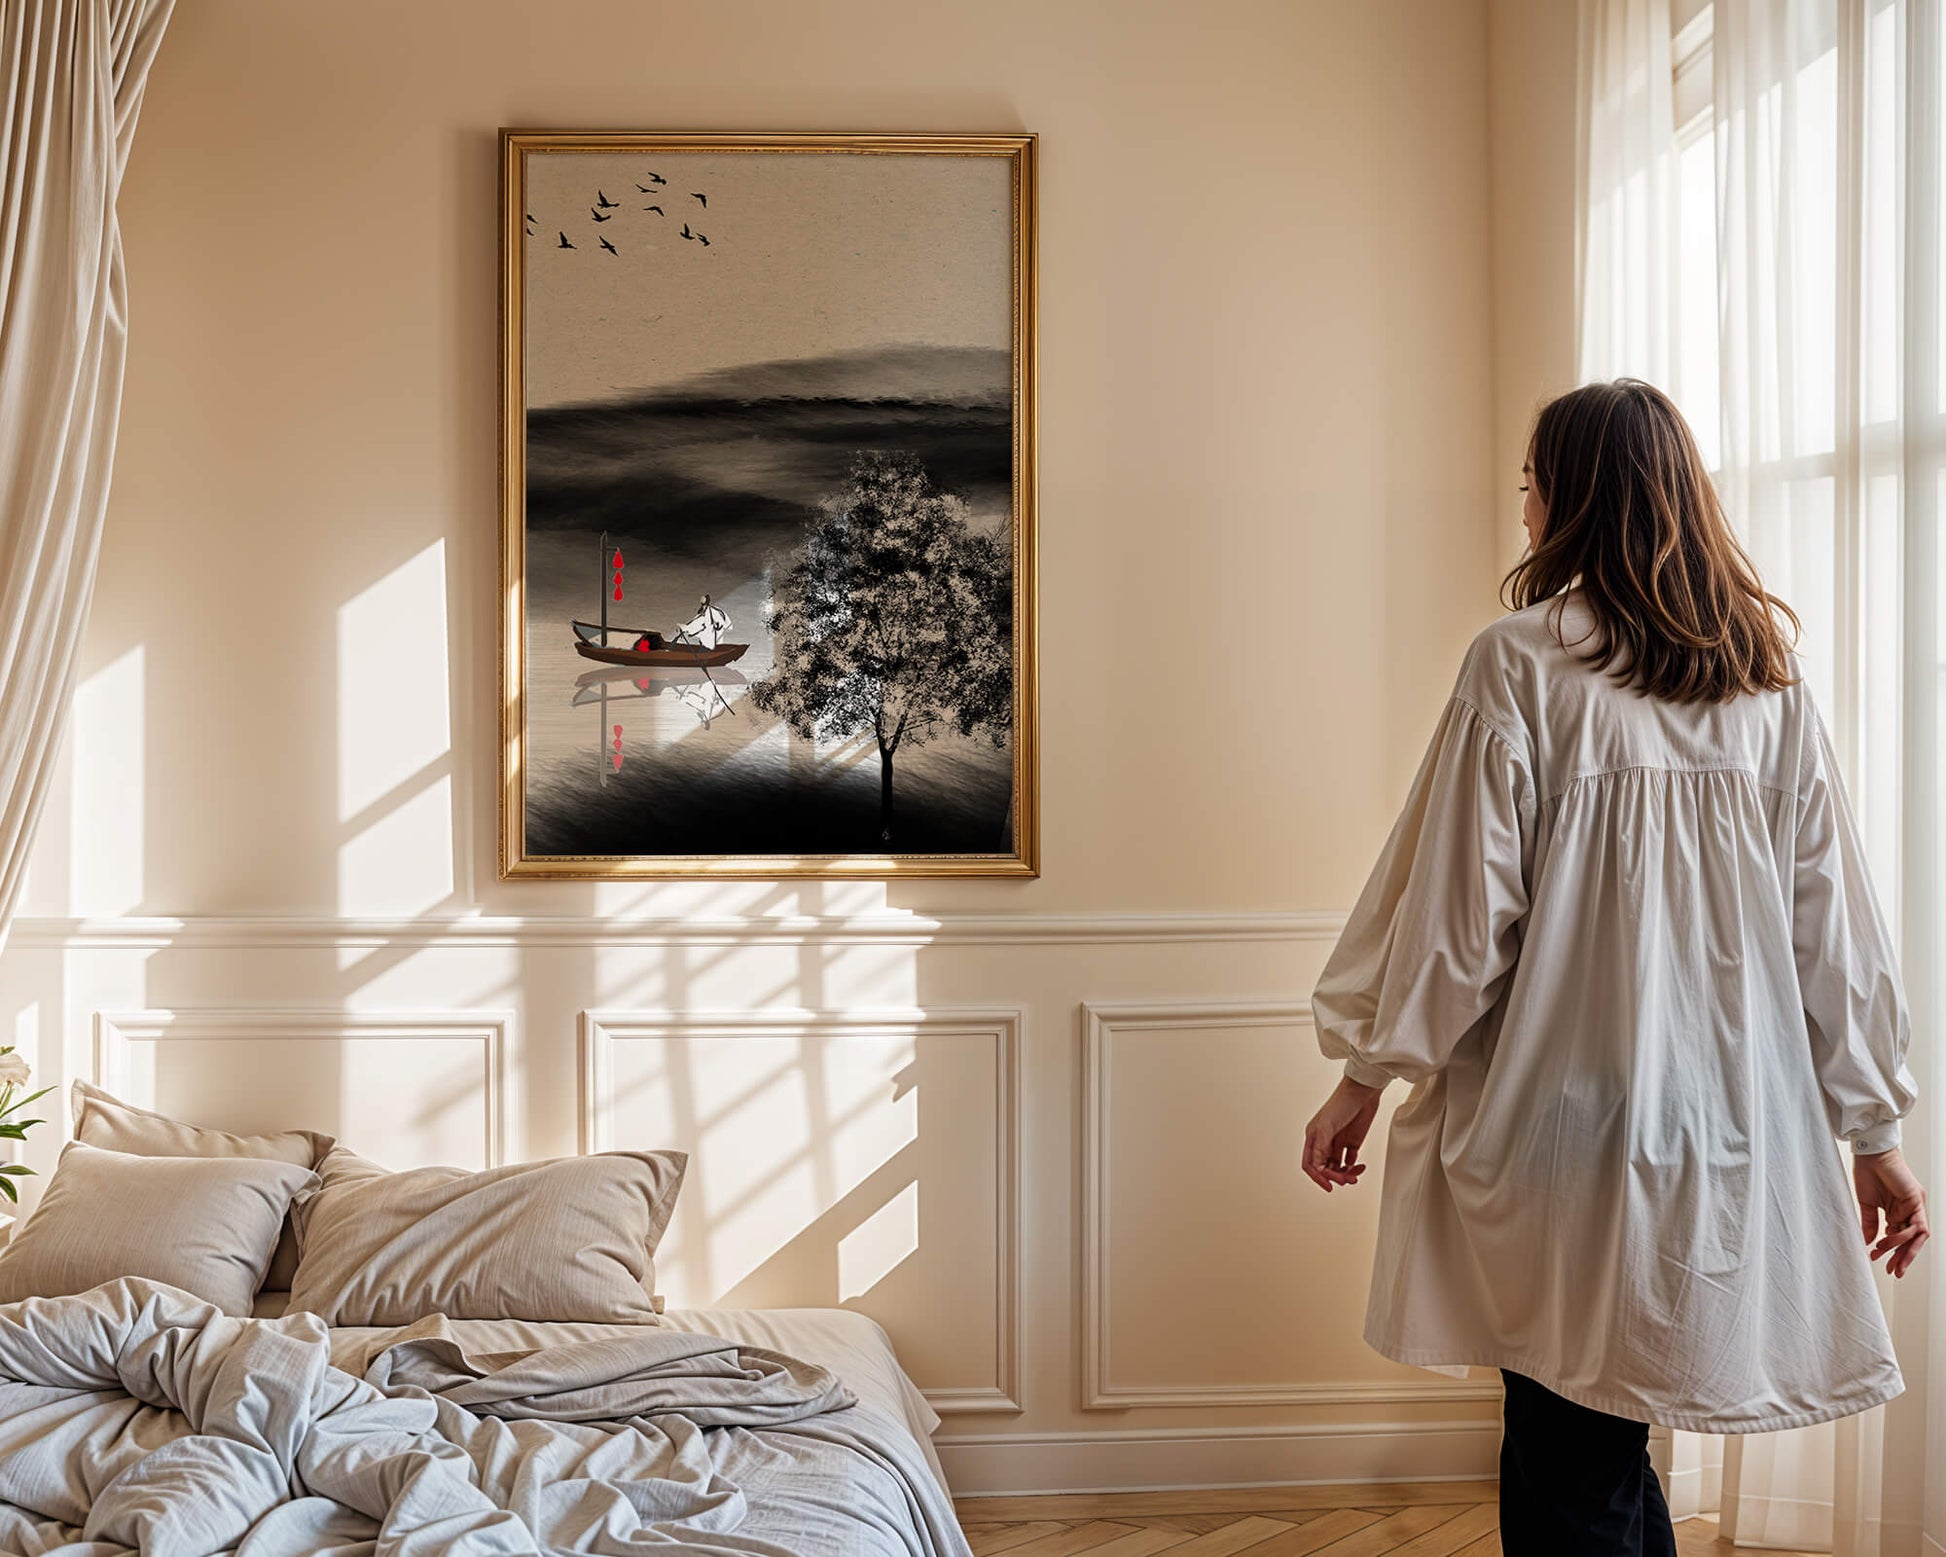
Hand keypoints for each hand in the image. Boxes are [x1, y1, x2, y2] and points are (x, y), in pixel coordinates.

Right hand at [1303, 1076, 1381, 1192]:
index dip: (1318, 1177)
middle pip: (1325, 1168)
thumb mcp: (1327, 1126)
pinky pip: (1350, 1161)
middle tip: (1346, 1180)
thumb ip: (1321, 1148)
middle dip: (1335, 1176)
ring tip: (1355, 1175)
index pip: (1311, 1164)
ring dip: (1345, 1174)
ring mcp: (1338, 1142)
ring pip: (1337, 1167)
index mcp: (1314, 1137)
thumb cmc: (1342, 1102)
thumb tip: (1318, 1167)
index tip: (1329, 1186)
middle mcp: (1324, 1141)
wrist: (1363, 1092)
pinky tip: (1360, 1166)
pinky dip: (1355, 1167)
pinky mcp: (1352, 1142)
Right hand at [1856, 1146, 1928, 1277]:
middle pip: (1913, 1241)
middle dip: (1903, 1258)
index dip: (1893, 1253)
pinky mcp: (1917, 1201)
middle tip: (1894, 1272)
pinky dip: (1904, 1236)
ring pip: (1918, 1237)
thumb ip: (1870, 1223)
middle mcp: (1910, 1210)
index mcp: (1898, 1211)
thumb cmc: (1867, 1173)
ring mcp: (1915, 1206)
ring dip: (1904, 1250)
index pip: (1901, 1238)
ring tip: (1887, 1258)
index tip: (1881, 1263)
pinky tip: (1888, 1240)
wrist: (1869, 1154)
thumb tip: (1868, 1242)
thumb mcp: (1867, 1204)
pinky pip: (1916, 1225)